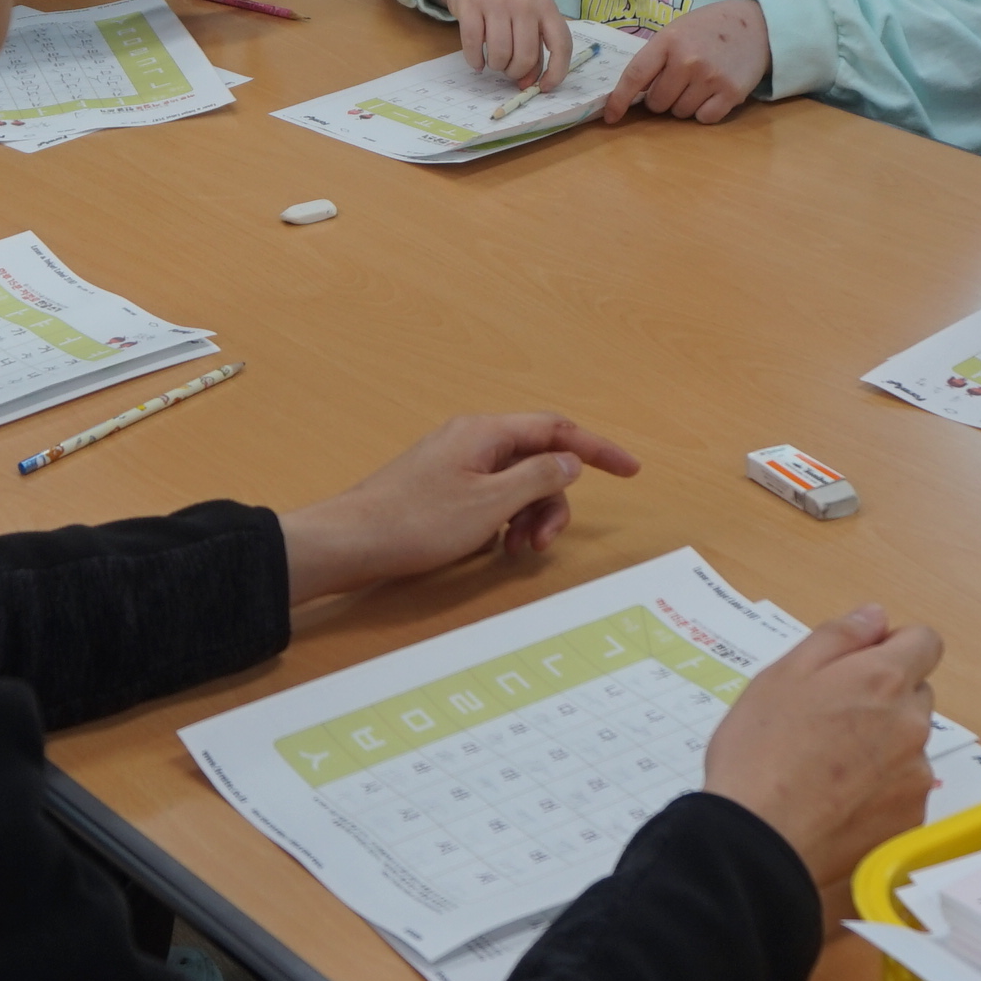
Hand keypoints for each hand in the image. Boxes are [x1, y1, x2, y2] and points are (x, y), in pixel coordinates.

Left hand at [280, 413, 642, 603]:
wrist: (349, 542)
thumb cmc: (415, 521)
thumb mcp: (490, 504)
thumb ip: (537, 478)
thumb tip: (569, 461)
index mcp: (485, 433)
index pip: (556, 429)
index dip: (598, 449)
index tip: (631, 470)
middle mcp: (471, 441)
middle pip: (537, 461)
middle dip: (552, 501)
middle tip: (542, 542)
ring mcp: (454, 465)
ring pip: (514, 485)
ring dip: (528, 517)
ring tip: (515, 550)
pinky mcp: (440, 490)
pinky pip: (490, 499)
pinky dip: (503, 522)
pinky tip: (492, 548)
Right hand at [431, 0, 572, 89]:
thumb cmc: (506, 0)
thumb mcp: (529, 16)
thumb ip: (534, 48)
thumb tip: (527, 83)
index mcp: (546, 5)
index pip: (561, 44)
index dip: (556, 72)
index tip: (544, 87)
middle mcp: (524, 2)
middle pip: (525, 56)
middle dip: (516, 72)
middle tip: (509, 70)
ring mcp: (496, 1)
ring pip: (500, 54)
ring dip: (496, 67)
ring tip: (494, 61)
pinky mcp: (470, 4)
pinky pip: (473, 46)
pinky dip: (476, 61)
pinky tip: (478, 61)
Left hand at [603, 0, 769, 125]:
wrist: (758, 26)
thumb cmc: (710, 28)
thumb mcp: (678, 30)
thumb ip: (657, 57)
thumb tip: (633, 93)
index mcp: (669, 41)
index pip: (635, 76)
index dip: (619, 99)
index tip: (611, 116)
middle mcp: (687, 60)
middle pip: (658, 103)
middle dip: (662, 98)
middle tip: (679, 81)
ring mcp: (710, 78)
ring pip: (680, 113)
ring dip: (684, 104)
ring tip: (699, 83)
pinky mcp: (731, 94)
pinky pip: (704, 119)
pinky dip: (705, 112)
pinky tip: (713, 93)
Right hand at [700, 606, 941, 886]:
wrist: (759, 839)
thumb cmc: (760, 753)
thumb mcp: (783, 674)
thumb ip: (837, 637)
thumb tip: (874, 616)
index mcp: (882, 679)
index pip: (925, 642)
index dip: (893, 648)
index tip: (859, 665)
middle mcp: (912, 724)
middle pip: (915, 695)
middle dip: (882, 699)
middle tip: (827, 719)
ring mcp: (915, 775)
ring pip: (908, 745)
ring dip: (880, 746)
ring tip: (825, 767)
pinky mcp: (910, 819)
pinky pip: (903, 790)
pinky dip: (878, 790)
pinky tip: (835, 801)